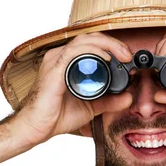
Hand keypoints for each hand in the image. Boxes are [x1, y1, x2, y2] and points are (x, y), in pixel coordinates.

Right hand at [12, 32, 133, 145]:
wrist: (36, 127)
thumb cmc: (56, 116)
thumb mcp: (91, 107)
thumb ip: (109, 102)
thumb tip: (129, 98)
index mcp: (68, 62)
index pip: (92, 44)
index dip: (113, 46)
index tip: (128, 59)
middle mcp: (61, 56)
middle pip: (91, 37)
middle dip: (113, 43)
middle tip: (128, 56)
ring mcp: (56, 60)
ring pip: (84, 40)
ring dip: (107, 44)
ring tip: (122, 55)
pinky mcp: (54, 68)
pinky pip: (75, 52)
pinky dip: (93, 51)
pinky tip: (106, 58)